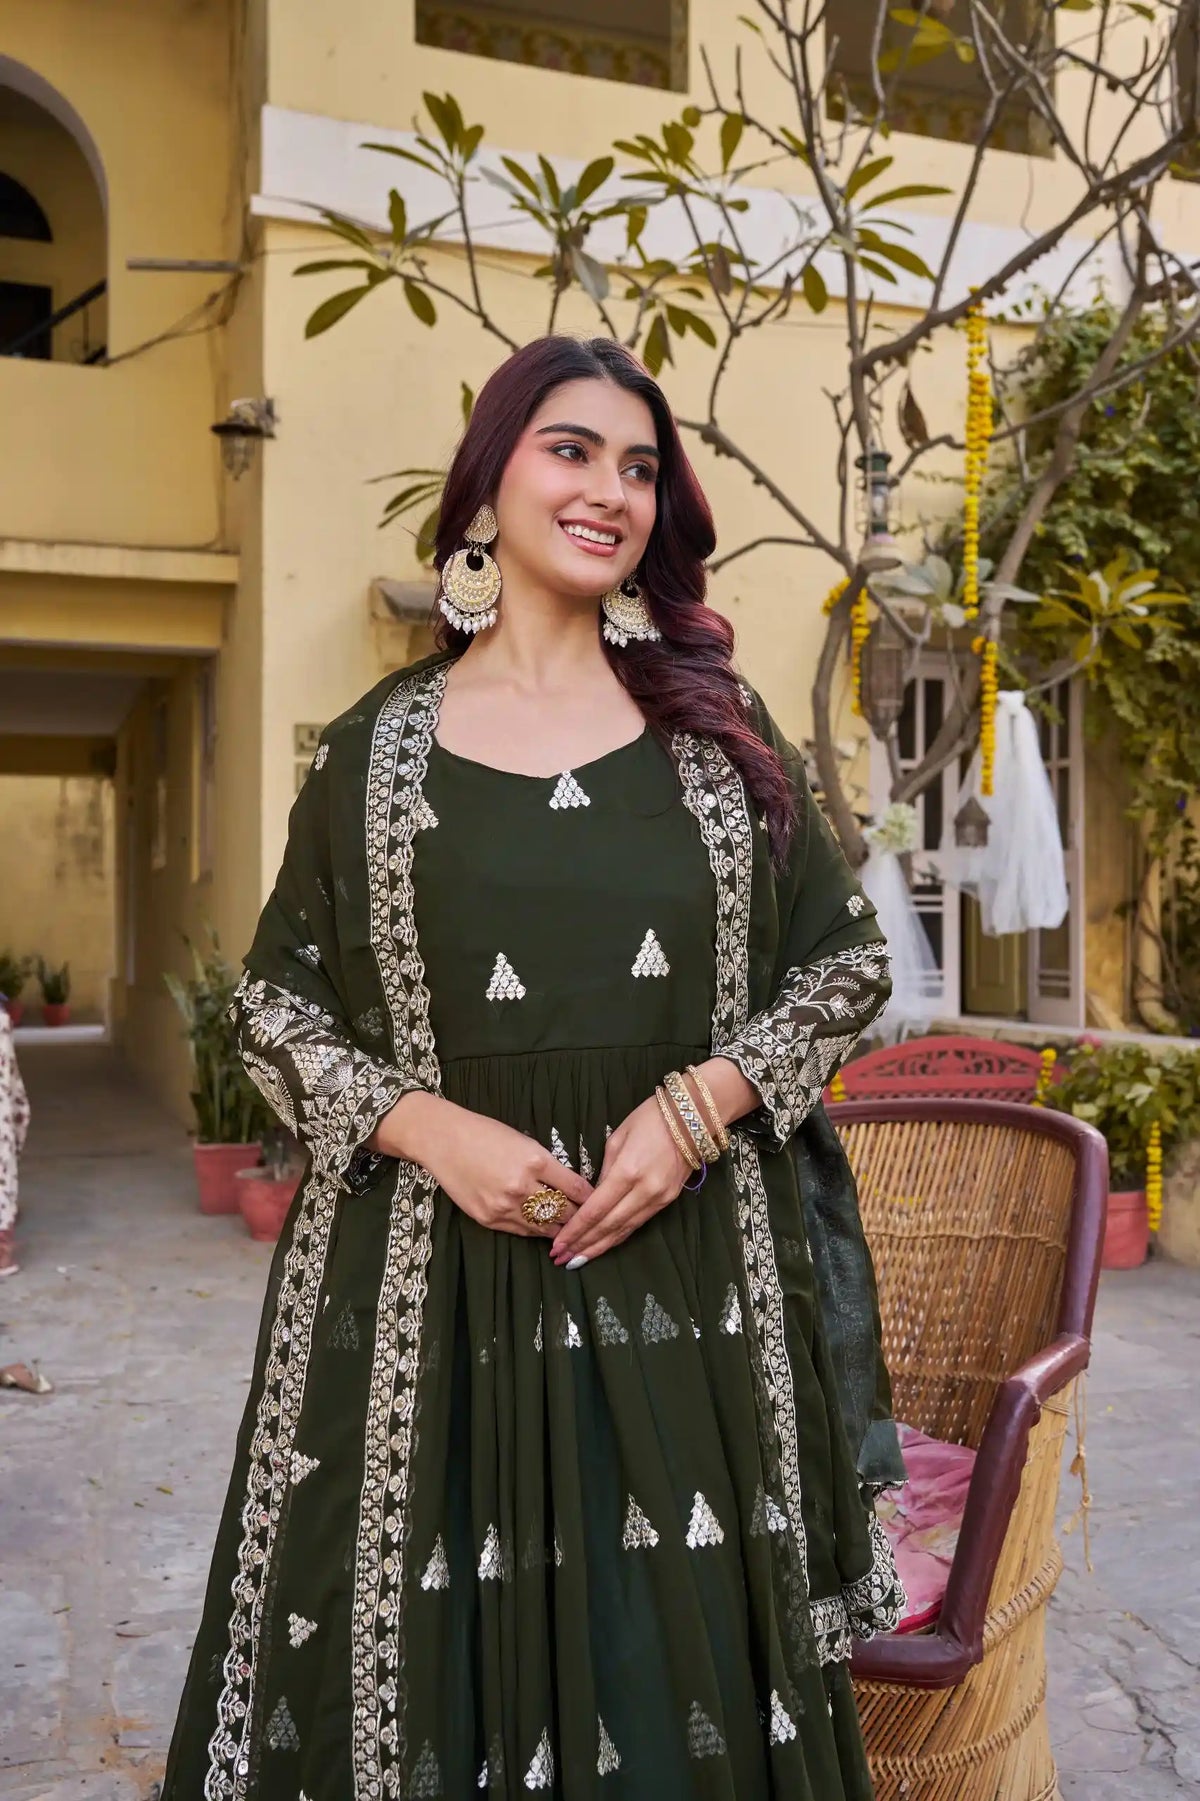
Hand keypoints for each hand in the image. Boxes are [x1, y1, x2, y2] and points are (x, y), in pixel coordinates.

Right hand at [372, 1091, 591, 1236]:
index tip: (601, 1203)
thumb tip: (572, 1186)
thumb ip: (548, 1165)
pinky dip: (537, 1231)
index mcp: (535, 1160)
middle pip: (563, 1211)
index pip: (576, 1188)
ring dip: (560, 1229)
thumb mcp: (524, 1141)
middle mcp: (521, 1187)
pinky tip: (546, 1230)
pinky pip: (523, 1232)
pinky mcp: (489, 1219)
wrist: (443, 1141)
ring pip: (545, 1227)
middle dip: (579, 1217)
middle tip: (591, 1222)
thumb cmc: (485, 1134)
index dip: (591, 1199)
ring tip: (573, 1231)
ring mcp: (504, 1206)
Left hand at [549, 1092, 692, 1266]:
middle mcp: (644, 1191)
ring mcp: (658, 1199)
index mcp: (627, 1172)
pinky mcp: (668, 1201)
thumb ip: (604, 1172)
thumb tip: (594, 1197)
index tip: (559, 1244)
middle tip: (561, 1259)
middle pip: (609, 1226)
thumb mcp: (617, 1139)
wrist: (693, 1117)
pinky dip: (619, 1237)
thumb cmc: (649, 1119)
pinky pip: (638, 1224)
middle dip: (583, 1245)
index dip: (576, 1230)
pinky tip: (604, 1245)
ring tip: (577, 1260)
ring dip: (600, 1247)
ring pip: (624, 1230)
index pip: (596, 1210)